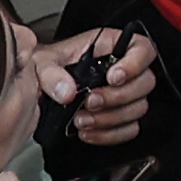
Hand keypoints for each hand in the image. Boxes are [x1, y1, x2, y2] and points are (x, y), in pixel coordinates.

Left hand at [35, 25, 159, 149]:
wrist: (34, 94)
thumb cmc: (43, 71)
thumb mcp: (40, 63)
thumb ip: (51, 74)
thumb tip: (67, 90)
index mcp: (109, 46)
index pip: (142, 48)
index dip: (134, 63)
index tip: (113, 77)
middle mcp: (121, 69)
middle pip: (145, 82)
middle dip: (118, 97)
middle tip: (91, 101)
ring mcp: (123, 94)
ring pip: (138, 108)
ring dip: (111, 118)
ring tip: (82, 119)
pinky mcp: (119, 118)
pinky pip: (129, 129)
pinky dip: (109, 134)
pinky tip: (88, 131)